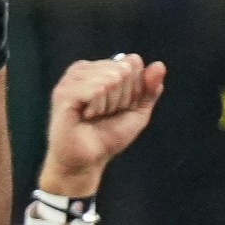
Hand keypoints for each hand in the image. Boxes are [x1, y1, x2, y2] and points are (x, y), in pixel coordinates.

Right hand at [37, 55, 167, 196]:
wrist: (87, 161)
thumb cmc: (108, 136)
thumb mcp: (137, 112)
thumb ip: (149, 89)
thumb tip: (159, 65)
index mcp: (99, 68)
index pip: (132, 62)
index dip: (133, 90)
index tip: (118, 107)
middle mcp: (84, 68)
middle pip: (122, 70)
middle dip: (121, 97)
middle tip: (104, 114)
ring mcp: (71, 79)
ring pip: (110, 79)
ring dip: (109, 104)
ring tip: (94, 116)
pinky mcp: (64, 92)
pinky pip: (96, 89)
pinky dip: (98, 107)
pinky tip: (86, 116)